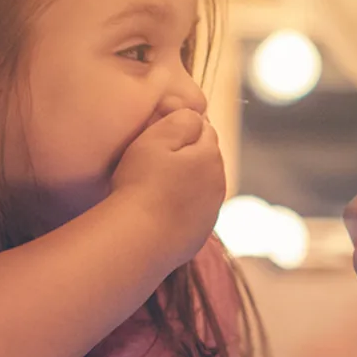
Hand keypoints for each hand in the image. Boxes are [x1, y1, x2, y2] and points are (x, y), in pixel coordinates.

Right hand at [110, 108, 226, 256]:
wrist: (138, 239)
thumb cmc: (141, 185)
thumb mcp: (156, 140)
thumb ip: (181, 121)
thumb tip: (196, 116)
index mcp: (211, 156)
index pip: (203, 128)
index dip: (180, 129)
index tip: (157, 136)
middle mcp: (218, 183)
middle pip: (204, 158)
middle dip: (186, 155)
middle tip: (153, 162)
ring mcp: (211, 211)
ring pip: (200, 185)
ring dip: (185, 181)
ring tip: (154, 187)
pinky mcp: (199, 234)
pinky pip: (193, 211)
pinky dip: (181, 207)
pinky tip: (159, 210)